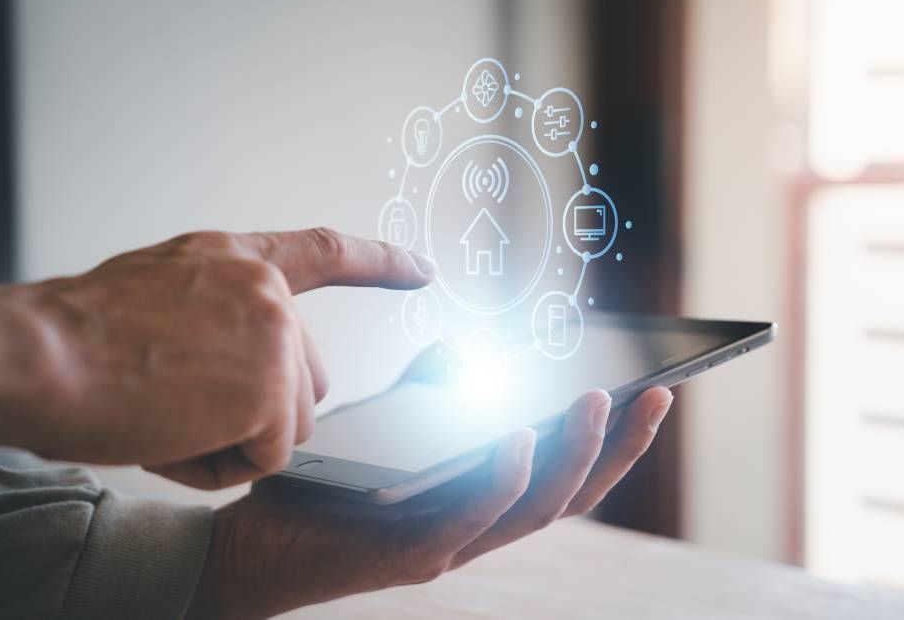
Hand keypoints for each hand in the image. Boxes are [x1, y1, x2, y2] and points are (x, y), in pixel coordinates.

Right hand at [0, 228, 434, 487]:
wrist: (39, 355)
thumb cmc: (74, 336)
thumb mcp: (154, 292)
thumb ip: (215, 313)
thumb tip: (243, 364)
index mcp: (234, 258)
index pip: (325, 252)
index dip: (379, 262)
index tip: (422, 269)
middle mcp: (267, 291)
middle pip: (305, 378)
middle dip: (261, 409)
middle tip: (185, 405)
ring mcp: (276, 335)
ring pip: (288, 423)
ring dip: (234, 439)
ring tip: (166, 416)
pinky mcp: (272, 388)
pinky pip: (269, 456)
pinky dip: (220, 464)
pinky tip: (172, 435)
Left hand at [185, 387, 673, 618]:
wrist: (247, 549)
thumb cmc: (322, 494)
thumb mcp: (388, 435)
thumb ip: (428, 398)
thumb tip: (459, 352)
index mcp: (479, 501)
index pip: (563, 473)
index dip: (613, 441)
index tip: (651, 392)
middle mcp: (476, 527)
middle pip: (570, 494)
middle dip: (619, 449)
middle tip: (656, 398)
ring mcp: (449, 544)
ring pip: (534, 508)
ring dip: (573, 457)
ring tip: (598, 405)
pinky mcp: (410, 552)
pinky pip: (472, 517)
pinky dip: (504, 478)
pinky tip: (520, 436)